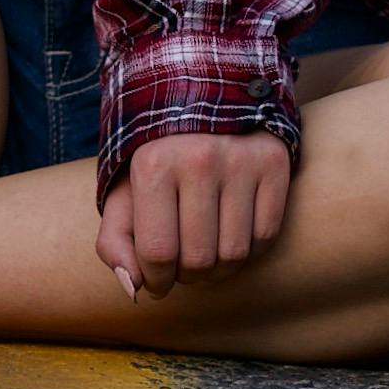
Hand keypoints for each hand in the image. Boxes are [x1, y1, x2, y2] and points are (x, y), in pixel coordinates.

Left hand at [97, 130, 291, 299]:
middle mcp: (198, 159)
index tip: (156, 281)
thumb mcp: (123, 193)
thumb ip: (114, 243)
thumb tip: (132, 289)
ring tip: (207, 253)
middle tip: (183, 266)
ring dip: (220, 269)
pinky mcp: (273, 163)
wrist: (204, 99)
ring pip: (235, 254)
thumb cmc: (157, 160)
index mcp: (153, 165)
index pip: (158, 253)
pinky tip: (232, 235)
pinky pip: (266, 235)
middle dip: (187, 277)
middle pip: (199, 260)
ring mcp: (240, 160)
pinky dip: (250, 250)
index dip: (156, 281)